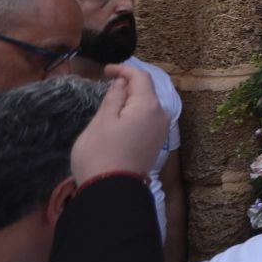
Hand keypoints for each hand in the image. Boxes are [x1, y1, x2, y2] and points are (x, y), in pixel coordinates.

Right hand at [71, 63, 168, 183]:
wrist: (111, 191)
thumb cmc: (101, 152)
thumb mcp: (102, 121)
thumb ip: (114, 98)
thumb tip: (123, 83)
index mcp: (149, 106)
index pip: (141, 78)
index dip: (124, 70)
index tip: (105, 70)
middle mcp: (161, 116)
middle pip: (147, 91)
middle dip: (129, 84)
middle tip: (108, 82)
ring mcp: (160, 131)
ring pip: (147, 106)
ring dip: (132, 99)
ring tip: (112, 99)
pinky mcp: (155, 144)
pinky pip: (147, 120)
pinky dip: (135, 113)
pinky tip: (121, 117)